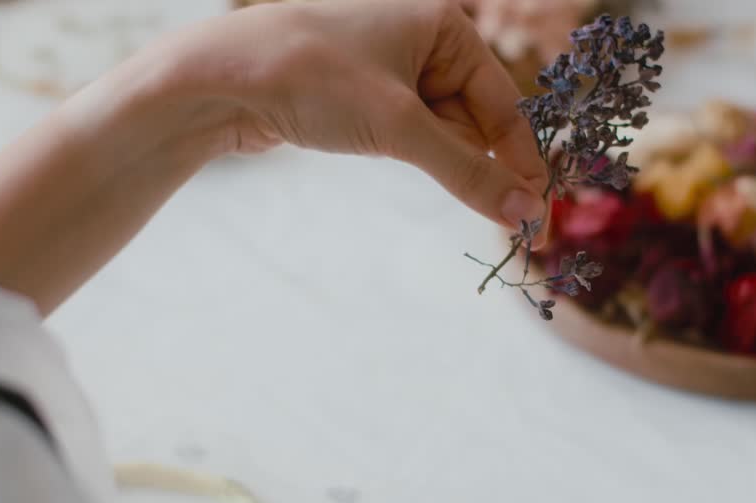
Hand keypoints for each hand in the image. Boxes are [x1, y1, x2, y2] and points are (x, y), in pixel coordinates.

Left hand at [153, 0, 548, 233]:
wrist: (219, 78)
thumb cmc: (311, 78)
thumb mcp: (399, 127)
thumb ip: (467, 172)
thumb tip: (524, 213)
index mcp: (445, 26)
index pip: (504, 104)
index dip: (522, 163)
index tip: (536, 216)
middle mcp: (423, 40)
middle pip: (477, 120)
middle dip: (483, 168)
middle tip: (506, 224)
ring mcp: (392, 70)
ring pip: (443, 133)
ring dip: (446, 166)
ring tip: (439, 189)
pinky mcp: (363, 98)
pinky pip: (410, 135)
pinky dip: (417, 159)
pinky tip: (403, 167)